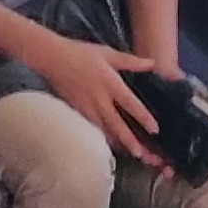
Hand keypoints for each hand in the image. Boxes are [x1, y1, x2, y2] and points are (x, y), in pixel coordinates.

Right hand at [27, 37, 160, 159]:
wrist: (52, 58)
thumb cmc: (81, 53)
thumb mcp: (108, 53)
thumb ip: (131, 61)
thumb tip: (152, 63)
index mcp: (110, 82)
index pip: (130, 103)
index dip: (143, 117)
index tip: (154, 129)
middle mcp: (99, 98)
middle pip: (116, 123)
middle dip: (129, 140)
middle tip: (141, 153)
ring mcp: (86, 106)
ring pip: (103, 130)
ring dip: (116, 142)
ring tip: (128, 154)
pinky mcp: (76, 111)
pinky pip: (90, 128)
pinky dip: (100, 137)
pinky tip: (108, 144)